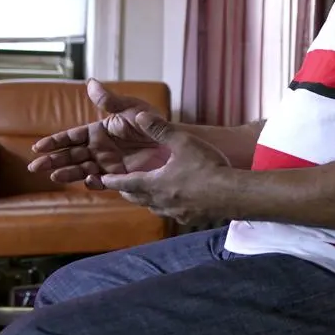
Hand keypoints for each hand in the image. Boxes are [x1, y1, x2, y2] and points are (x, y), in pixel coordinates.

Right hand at [27, 79, 170, 184]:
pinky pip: (104, 182)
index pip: (71, 137)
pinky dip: (94, 182)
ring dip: (67, 174)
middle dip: (53, 161)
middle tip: (35, 167)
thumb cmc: (151, 121)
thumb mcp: (130, 108)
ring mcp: (108, 164)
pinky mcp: (120, 177)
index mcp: (98, 131)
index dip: (54, 142)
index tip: (38, 148)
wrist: (172, 140)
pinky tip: (88, 180)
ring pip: (82, 170)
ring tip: (53, 177)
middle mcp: (99, 149)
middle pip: (71, 156)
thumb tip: (90, 82)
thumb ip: (109, 100)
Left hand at [98, 113, 230, 225]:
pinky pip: (173, 214)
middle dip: (128, 192)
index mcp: (155, 183)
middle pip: (137, 198)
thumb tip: (137, 116)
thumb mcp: (183, 142)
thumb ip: (159, 130)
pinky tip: (176, 202)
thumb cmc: (207, 167)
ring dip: (147, 200)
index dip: (113, 181)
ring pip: (154, 207)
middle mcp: (161, 201)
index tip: (102, 180)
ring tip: (147, 194)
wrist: (233, 194)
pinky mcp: (190, 219)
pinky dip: (168, 207)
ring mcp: (176, 213)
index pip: (126, 183)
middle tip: (122, 187)